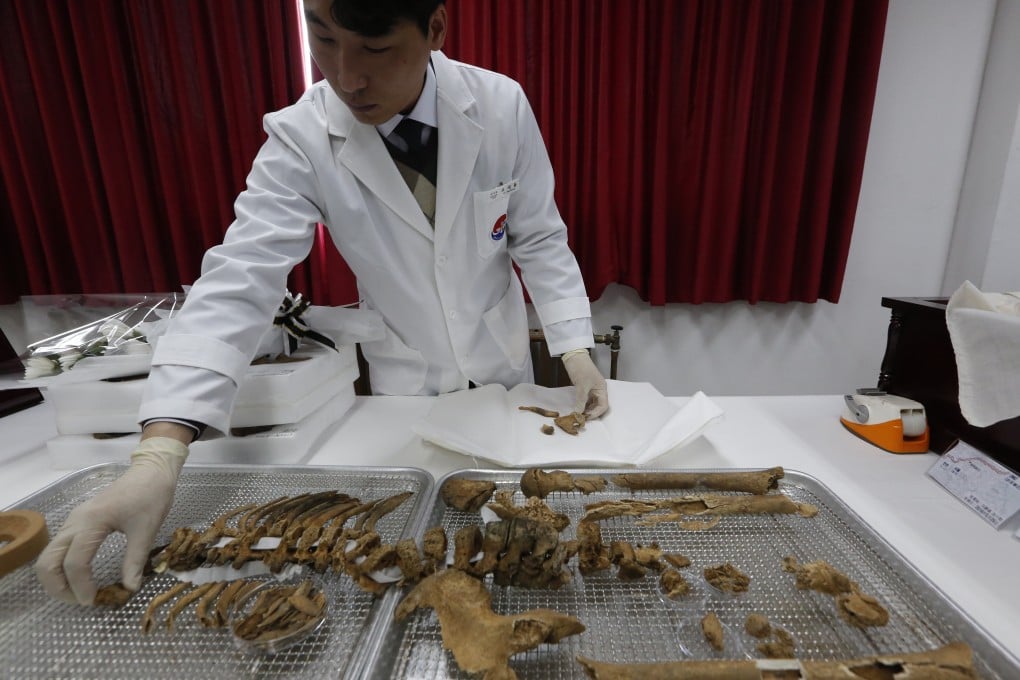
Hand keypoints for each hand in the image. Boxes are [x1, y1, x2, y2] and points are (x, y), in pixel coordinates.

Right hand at [34, 436, 188, 604]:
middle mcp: (75, 522)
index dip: (81, 587)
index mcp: (91, 522)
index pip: (74, 563)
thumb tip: (130, 589)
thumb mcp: (147, 530)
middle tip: (82, 601)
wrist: (151, 470)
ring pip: (49, 556)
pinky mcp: (77, 522)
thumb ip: (135, 561)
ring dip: (57, 579)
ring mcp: (73, 521)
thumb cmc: (151, 496)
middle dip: (58, 587)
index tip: (94, 602)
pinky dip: (62, 567)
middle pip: (48, 562)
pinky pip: (59, 549)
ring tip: (81, 593)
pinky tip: (82, 577)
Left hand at [561, 349, 608, 418]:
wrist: (573, 356)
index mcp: (602, 389)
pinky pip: (586, 400)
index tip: (586, 417)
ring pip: (592, 404)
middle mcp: (599, 390)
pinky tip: (577, 409)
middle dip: (591, 413)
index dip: (596, 413)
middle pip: (599, 406)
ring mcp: (592, 389)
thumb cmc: (581, 368)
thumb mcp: (581, 386)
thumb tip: (578, 413)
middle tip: (582, 418)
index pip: (604, 406)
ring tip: (579, 415)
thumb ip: (581, 401)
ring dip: (587, 410)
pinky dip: (583, 405)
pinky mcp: (585, 388)